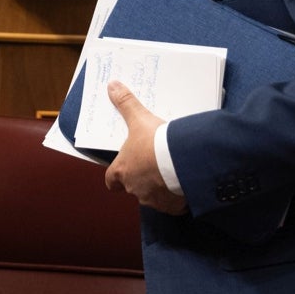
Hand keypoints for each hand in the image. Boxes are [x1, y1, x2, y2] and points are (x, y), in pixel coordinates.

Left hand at [104, 80, 187, 214]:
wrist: (184, 161)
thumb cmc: (156, 143)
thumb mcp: (140, 120)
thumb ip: (125, 103)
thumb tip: (112, 85)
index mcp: (122, 171)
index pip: (110, 180)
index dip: (115, 175)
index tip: (122, 169)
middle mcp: (134, 189)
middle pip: (132, 187)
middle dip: (141, 178)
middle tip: (152, 164)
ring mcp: (153, 200)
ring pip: (152, 196)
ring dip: (158, 187)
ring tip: (170, 172)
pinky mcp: (172, 208)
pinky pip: (172, 205)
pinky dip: (176, 197)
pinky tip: (183, 184)